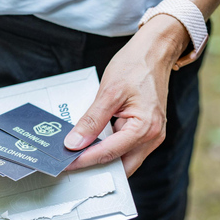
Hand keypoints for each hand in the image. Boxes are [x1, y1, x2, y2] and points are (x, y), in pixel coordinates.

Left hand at [64, 15, 189, 175]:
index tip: (64, 164)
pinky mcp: (146, 131)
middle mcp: (152, 137)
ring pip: (123, 160)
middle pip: (120, 166)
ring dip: (102, 159)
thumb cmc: (136, 66)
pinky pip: (126, 148)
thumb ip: (91, 121)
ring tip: (77, 156)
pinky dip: (109, 149)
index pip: (108, 153)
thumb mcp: (109, 92)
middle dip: (95, 168)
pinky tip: (92, 144)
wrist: (154, 52)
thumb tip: (74, 143)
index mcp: (145, 128)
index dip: (83, 160)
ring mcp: (151, 136)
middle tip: (69, 165)